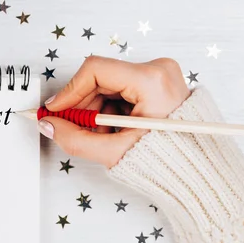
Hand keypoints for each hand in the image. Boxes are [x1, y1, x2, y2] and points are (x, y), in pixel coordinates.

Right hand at [37, 56, 190, 167]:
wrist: (195, 171)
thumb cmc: (167, 162)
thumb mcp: (114, 153)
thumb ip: (75, 139)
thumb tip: (48, 125)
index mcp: (152, 81)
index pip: (95, 70)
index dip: (69, 91)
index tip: (54, 109)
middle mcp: (158, 71)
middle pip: (101, 78)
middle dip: (83, 106)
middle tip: (72, 128)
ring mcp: (159, 75)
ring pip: (108, 86)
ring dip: (96, 111)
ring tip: (104, 137)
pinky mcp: (157, 84)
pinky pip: (121, 91)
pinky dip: (110, 111)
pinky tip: (115, 131)